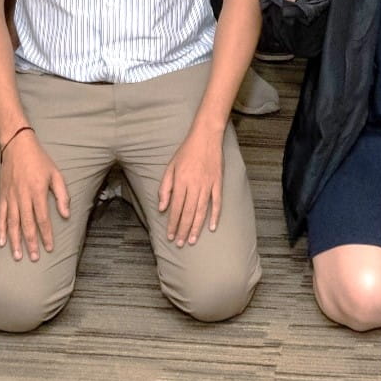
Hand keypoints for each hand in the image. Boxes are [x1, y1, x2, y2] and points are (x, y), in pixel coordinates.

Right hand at [0, 127, 68, 259]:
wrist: (17, 145)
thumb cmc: (39, 160)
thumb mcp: (56, 174)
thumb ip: (62, 195)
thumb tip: (66, 215)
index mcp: (38, 191)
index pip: (43, 218)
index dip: (46, 234)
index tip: (50, 247)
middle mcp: (23, 196)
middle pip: (27, 224)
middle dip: (31, 243)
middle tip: (35, 258)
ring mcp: (11, 197)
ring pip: (12, 223)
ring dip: (15, 241)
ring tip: (18, 256)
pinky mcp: (2, 196)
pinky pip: (1, 216)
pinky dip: (0, 230)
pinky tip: (2, 242)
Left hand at [156, 121, 226, 246]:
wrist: (206, 137)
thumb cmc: (186, 152)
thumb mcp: (170, 167)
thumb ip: (165, 188)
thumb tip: (162, 208)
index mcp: (181, 181)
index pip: (175, 208)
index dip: (172, 224)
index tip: (170, 236)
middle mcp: (194, 185)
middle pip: (188, 213)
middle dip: (183, 230)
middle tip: (180, 244)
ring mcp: (207, 185)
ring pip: (201, 211)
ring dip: (196, 227)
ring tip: (192, 240)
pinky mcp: (218, 183)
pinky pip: (217, 202)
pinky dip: (215, 216)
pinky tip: (212, 227)